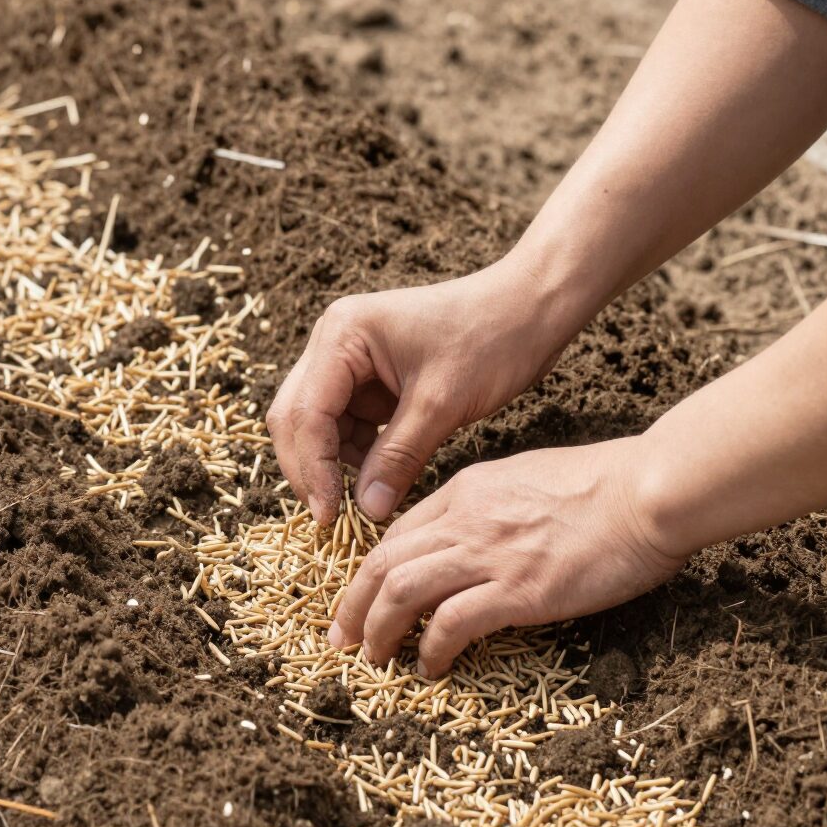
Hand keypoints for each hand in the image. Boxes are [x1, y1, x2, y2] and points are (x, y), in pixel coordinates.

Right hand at [267, 258, 568, 525]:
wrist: (530, 309)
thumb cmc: (491, 339)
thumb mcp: (441, 404)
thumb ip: (398, 457)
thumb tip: (367, 510)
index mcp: (342, 335)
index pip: (306, 413)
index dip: (313, 469)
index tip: (329, 517)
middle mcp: (334, 342)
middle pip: (296, 417)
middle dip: (311, 469)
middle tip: (331, 518)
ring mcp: (349, 359)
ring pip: (318, 425)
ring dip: (333, 465)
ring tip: (363, 502)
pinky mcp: (370, 378)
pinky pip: (348, 425)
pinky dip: (357, 456)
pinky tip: (379, 479)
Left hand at [326, 439, 684, 676]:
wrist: (649, 491)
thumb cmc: (606, 487)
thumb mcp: (530, 479)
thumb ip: (494, 506)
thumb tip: (479, 538)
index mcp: (468, 490)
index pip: (398, 534)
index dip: (371, 572)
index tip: (363, 601)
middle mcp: (466, 519)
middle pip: (382, 563)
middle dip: (353, 605)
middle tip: (342, 641)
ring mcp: (490, 554)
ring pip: (400, 591)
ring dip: (378, 631)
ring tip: (374, 660)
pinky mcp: (518, 589)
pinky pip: (451, 623)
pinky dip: (431, 650)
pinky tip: (432, 668)